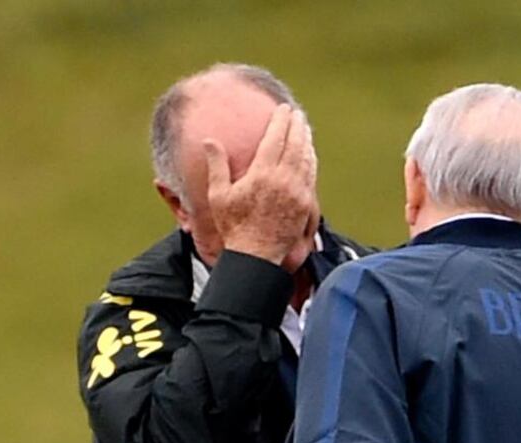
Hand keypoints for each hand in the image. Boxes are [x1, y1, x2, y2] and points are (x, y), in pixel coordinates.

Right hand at [203, 104, 319, 272]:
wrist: (256, 255)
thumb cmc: (234, 226)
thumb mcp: (219, 195)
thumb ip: (217, 165)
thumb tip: (209, 141)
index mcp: (262, 174)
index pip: (275, 139)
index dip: (280, 121)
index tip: (283, 109)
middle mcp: (283, 180)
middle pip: (295, 144)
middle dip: (296, 125)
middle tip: (296, 114)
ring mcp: (298, 192)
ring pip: (306, 158)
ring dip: (306, 140)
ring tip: (304, 128)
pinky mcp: (306, 204)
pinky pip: (311, 175)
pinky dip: (311, 160)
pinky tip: (309, 154)